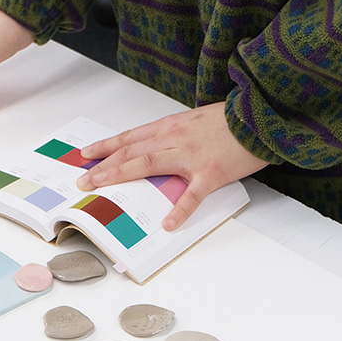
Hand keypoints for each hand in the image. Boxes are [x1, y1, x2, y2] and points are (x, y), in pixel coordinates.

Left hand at [75, 104, 267, 230]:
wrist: (258, 116)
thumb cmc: (229, 120)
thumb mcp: (193, 120)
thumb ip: (172, 134)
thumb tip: (153, 147)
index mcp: (170, 126)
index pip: (129, 137)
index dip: (105, 147)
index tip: (85, 154)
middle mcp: (175, 138)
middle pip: (131, 152)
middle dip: (103, 166)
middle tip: (83, 180)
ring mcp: (191, 155)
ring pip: (148, 165)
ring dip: (121, 176)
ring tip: (101, 190)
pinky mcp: (211, 172)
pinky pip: (192, 194)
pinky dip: (179, 210)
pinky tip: (168, 224)